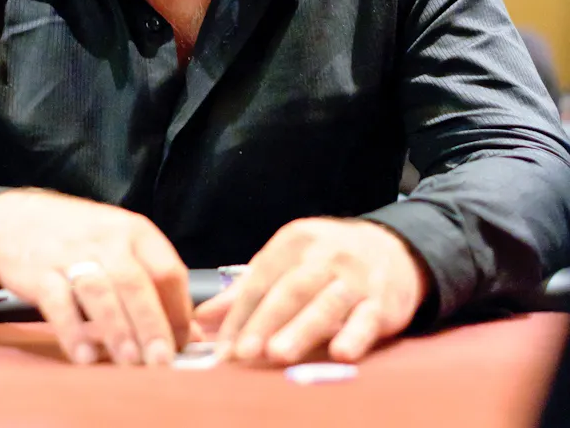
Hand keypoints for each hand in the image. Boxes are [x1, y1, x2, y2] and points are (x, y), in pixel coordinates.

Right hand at [0, 188, 190, 365]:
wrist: (19, 219)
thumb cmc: (82, 238)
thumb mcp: (121, 244)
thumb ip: (152, 282)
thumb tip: (186, 331)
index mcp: (135, 231)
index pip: (168, 270)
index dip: (178, 310)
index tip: (182, 343)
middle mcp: (108, 240)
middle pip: (136, 284)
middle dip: (151, 325)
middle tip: (161, 361)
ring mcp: (73, 255)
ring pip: (101, 293)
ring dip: (117, 330)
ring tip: (129, 361)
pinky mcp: (41, 273)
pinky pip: (59, 304)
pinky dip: (73, 331)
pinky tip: (84, 356)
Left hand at [213, 218, 429, 364]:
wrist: (392, 248)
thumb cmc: (328, 259)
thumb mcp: (287, 261)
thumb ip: (246, 290)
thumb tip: (202, 318)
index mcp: (294, 241)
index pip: (262, 279)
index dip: (240, 313)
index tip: (222, 347)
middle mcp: (324, 255)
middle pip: (290, 289)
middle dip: (264, 321)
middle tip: (242, 351)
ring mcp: (354, 278)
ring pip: (325, 304)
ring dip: (301, 329)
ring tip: (277, 353)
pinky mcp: (382, 301)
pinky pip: (367, 319)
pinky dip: (354, 336)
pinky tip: (341, 353)